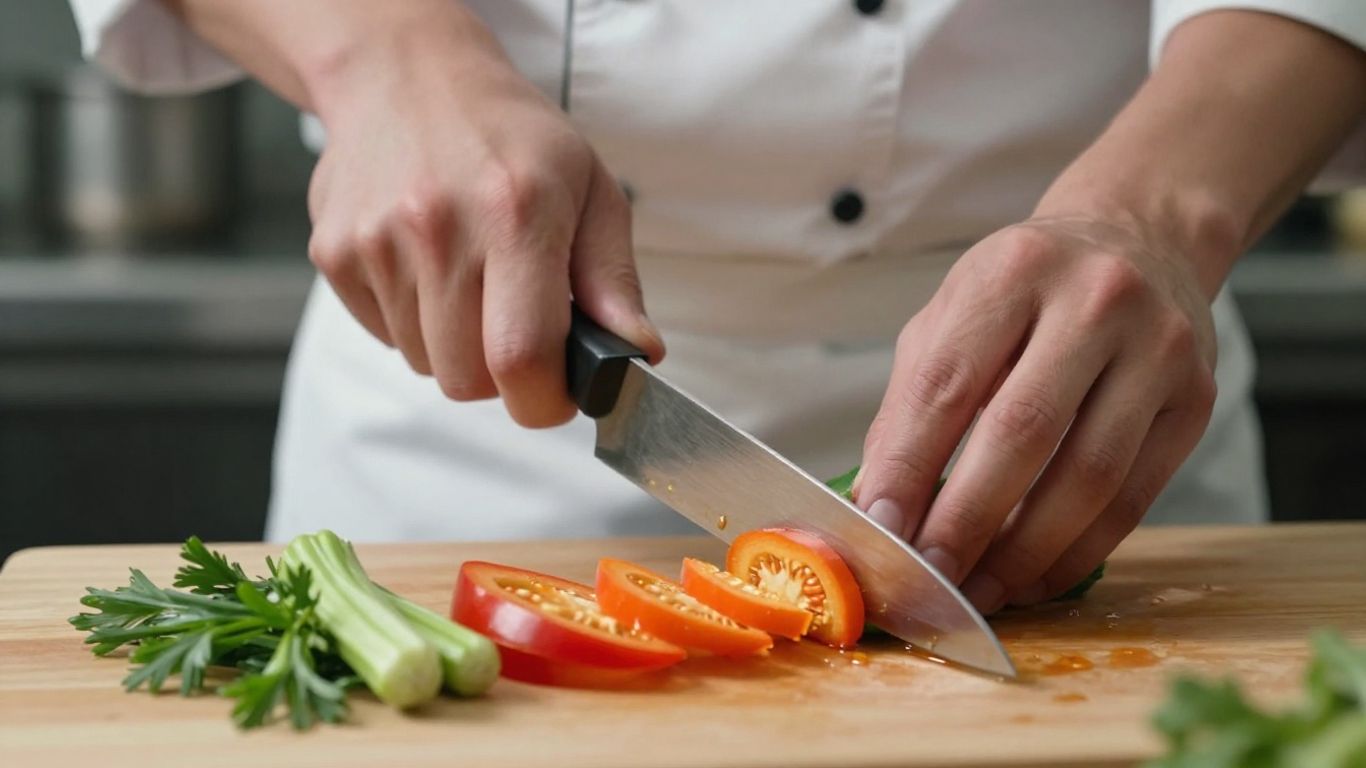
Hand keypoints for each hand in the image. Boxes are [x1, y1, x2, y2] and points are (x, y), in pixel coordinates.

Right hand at [305, 16, 661, 426]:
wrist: (406, 75)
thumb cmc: (510, 136)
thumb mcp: (590, 188)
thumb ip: (614, 280)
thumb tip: (637, 353)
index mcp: (515, 211)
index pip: (521, 358)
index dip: (544, 400)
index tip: (557, 392)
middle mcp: (438, 227)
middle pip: (467, 380)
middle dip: (501, 374)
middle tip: (517, 323)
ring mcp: (376, 241)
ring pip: (425, 364)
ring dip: (455, 345)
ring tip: (470, 279)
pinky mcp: (334, 253)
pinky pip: (385, 337)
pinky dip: (413, 322)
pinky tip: (428, 266)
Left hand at [854, 217, 1216, 613]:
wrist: (1141, 242)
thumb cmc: (1026, 290)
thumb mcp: (952, 316)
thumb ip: (911, 403)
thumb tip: (879, 503)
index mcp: (1013, 270)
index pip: (948, 382)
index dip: (910, 464)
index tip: (881, 526)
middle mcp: (1095, 301)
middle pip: (1022, 432)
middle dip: (966, 519)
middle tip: (929, 575)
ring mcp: (1157, 349)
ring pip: (1088, 477)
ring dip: (1024, 552)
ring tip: (978, 590)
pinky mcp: (1196, 400)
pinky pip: (1133, 499)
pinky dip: (1077, 551)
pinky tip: (1034, 576)